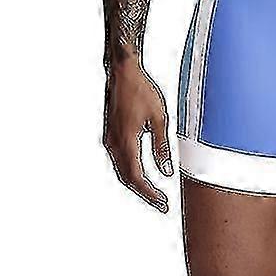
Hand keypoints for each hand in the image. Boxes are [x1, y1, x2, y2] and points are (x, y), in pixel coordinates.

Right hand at [103, 59, 172, 211]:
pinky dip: (129, 170)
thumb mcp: (159, 118)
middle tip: (160, 202)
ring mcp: (109, 139)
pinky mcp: (110, 133)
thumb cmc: (141, 90)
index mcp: (126, 142)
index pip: (136, 178)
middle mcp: (113, 144)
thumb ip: (162, 147)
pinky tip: (139, 170)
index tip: (163, 203)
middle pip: (127, 178)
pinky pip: (118, 159)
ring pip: (121, 170)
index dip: (150, 194)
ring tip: (153, 191)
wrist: (122, 72)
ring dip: (136, 182)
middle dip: (144, 192)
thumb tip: (166, 172)